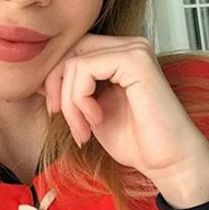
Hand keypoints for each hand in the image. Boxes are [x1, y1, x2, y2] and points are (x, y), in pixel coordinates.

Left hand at [37, 33, 208, 185]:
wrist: (168, 164)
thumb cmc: (136, 141)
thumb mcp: (90, 109)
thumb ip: (70, 89)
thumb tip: (39, 78)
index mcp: (121, 54)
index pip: (73, 49)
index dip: (55, 76)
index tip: (53, 108)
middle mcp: (130, 46)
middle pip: (71, 50)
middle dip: (56, 86)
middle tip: (58, 116)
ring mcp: (134, 50)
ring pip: (74, 62)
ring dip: (69, 102)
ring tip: (82, 128)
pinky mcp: (135, 60)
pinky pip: (85, 68)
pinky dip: (80, 98)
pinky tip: (96, 119)